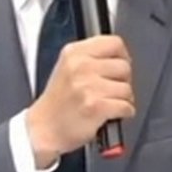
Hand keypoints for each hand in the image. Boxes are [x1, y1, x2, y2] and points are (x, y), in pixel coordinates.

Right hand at [25, 35, 134, 166]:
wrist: (44, 129)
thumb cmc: (58, 102)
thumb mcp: (67, 67)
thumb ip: (91, 57)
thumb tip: (122, 57)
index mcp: (74, 53)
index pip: (114, 43)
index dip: (122, 56)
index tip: (119, 66)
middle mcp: (80, 66)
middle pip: (124, 66)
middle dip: (123, 80)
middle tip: (112, 90)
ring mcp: (88, 86)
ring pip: (127, 88)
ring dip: (124, 99)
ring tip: (109, 103)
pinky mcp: (96, 107)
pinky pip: (126, 106)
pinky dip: (124, 112)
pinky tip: (111, 114)